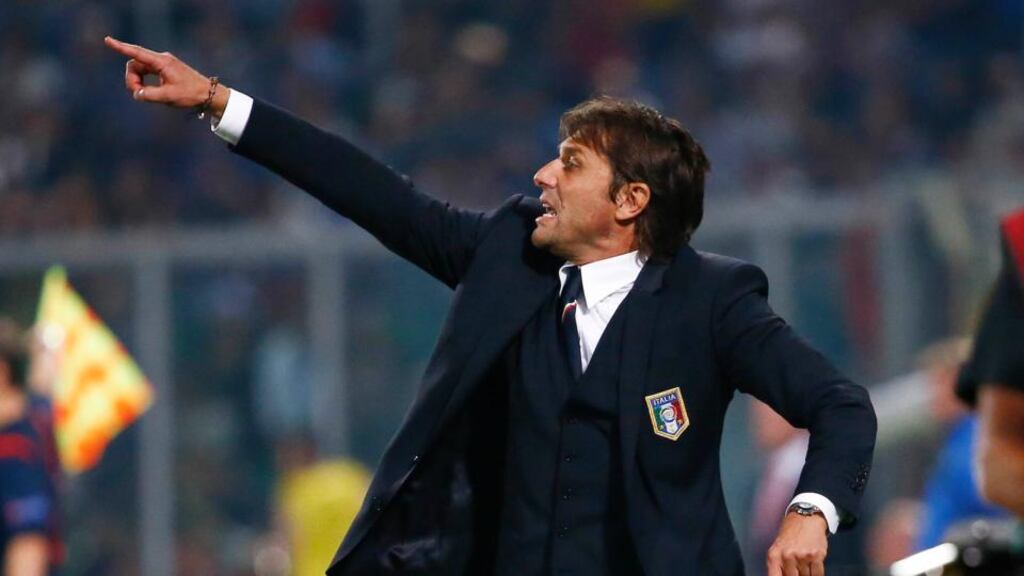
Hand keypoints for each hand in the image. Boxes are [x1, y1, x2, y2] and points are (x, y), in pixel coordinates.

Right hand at [103, 36, 229, 117]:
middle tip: (139, 94)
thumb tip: (137, 93)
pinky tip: (149, 92)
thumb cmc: (190, 94)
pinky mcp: (165, 69)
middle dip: (132, 79)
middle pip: (135, 64)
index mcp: (162, 62)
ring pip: (140, 69)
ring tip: (145, 95)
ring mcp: (163, 64)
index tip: (108, 40)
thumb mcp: (168, 97)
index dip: (121, 47)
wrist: (208, 94)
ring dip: (137, 82)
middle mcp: (161, 59)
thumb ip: (149, 95)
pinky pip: (147, 72)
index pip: (137, 53)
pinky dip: (144, 82)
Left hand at [766, 512, 827, 575]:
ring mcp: (802, 556)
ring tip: (805, 565)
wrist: (806, 517)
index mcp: (774, 555)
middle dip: (796, 575)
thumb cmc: (790, 534)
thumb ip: (777, 566)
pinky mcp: (816, 555)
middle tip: (798, 570)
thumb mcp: (777, 548)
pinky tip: (814, 569)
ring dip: (806, 575)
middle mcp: (787, 556)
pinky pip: (818, 574)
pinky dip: (817, 574)